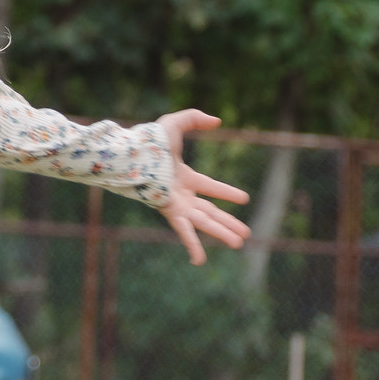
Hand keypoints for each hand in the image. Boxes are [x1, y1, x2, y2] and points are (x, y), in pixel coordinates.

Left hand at [155, 110, 250, 265]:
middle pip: (210, 212)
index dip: (226, 192)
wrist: (132, 154)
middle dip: (227, 223)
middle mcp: (181, 194)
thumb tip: (217, 121)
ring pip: (203, 223)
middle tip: (246, 234)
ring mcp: (176, 204)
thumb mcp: (175, 123)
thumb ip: (195, 118)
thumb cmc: (149, 140)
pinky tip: (199, 261)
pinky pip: (184, 231)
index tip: (245, 199)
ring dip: (221, 233)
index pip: (209, 186)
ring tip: (239, 244)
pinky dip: (192, 246)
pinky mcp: (170, 212)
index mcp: (182, 177)